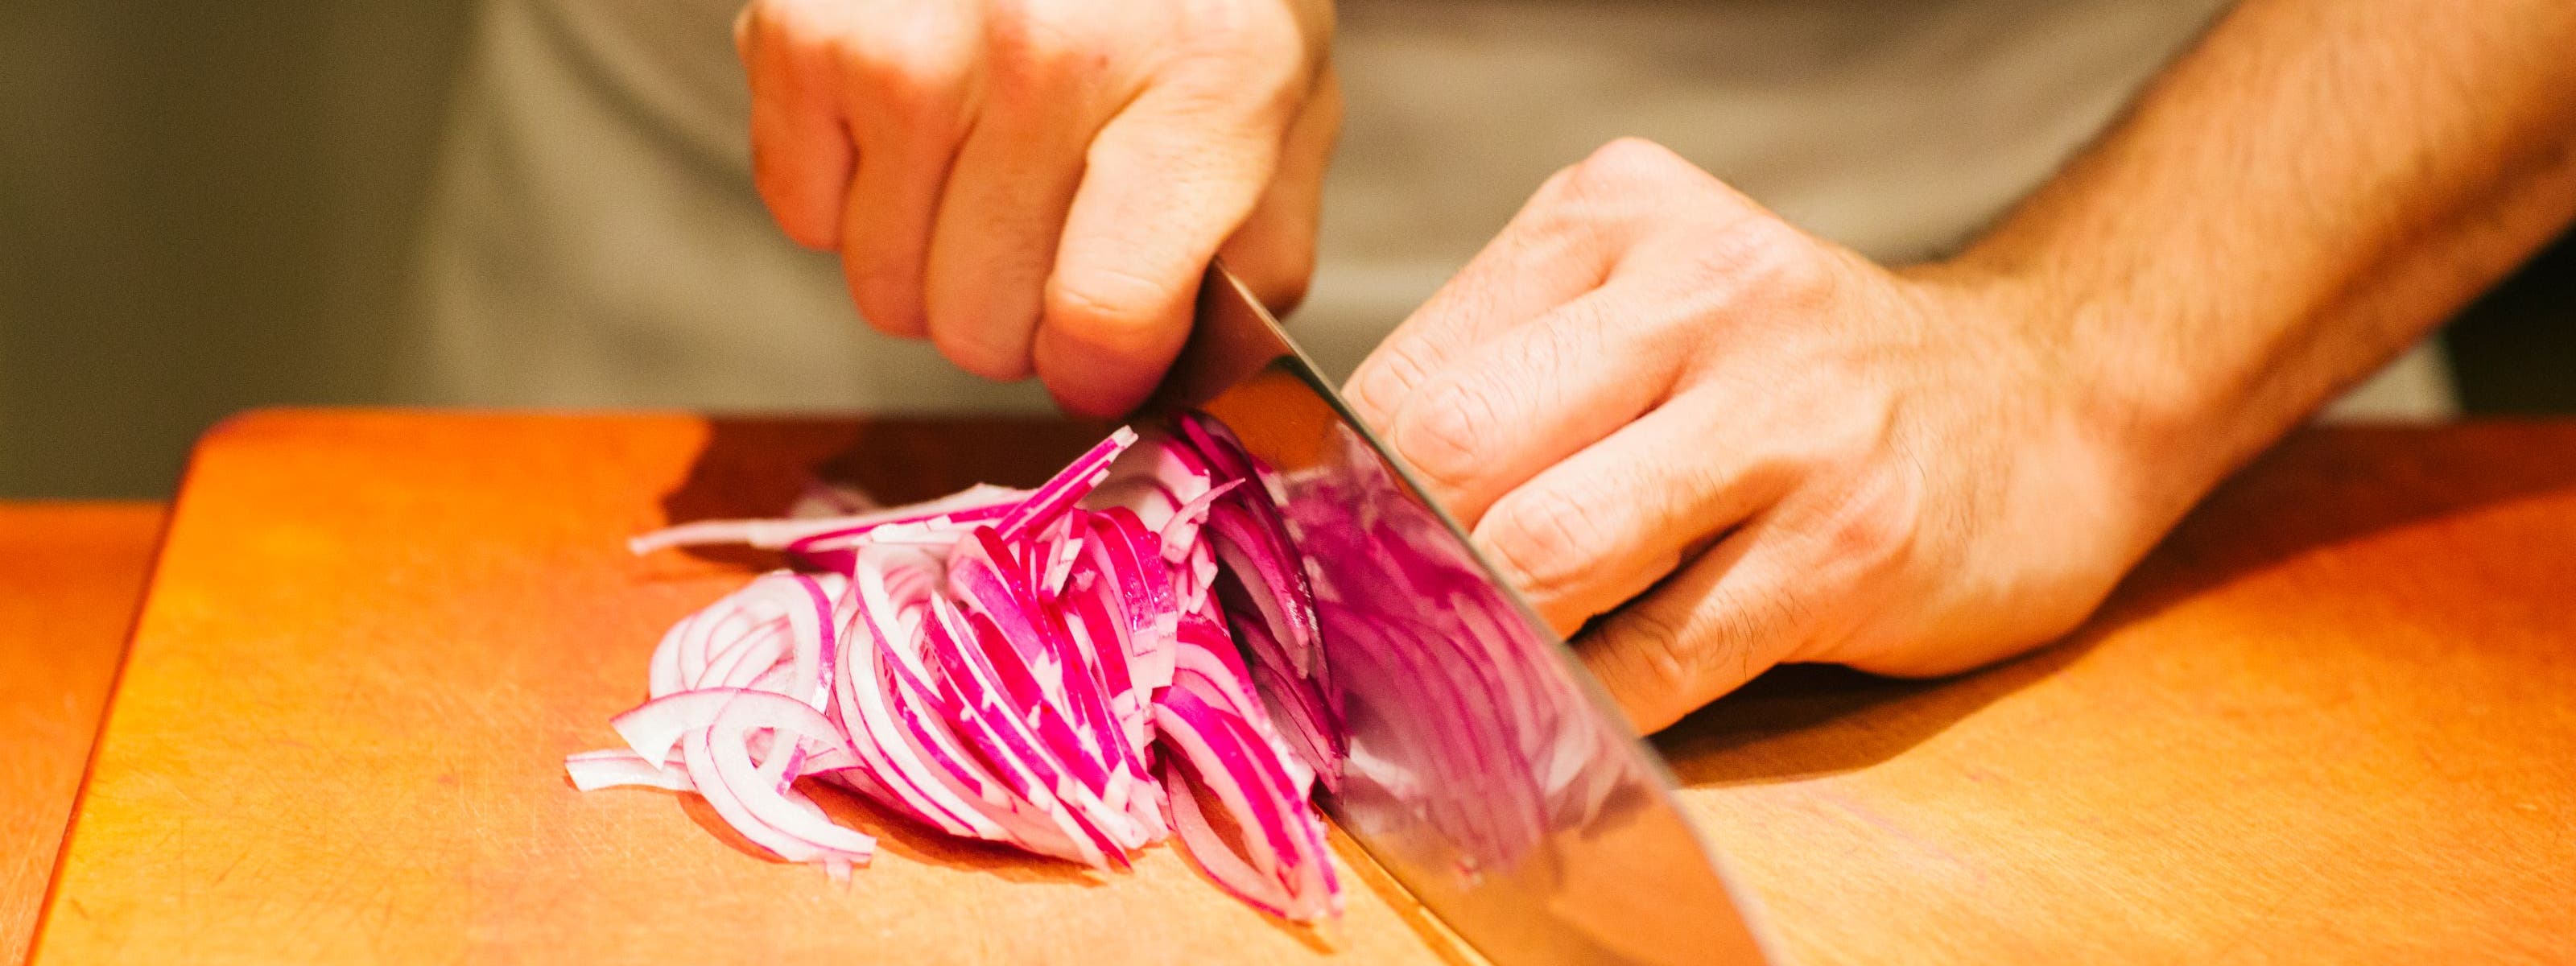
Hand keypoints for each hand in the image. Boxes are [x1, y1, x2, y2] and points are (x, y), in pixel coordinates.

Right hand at [737, 0, 1338, 415]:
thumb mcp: (1285, 111)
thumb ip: (1256, 266)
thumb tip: (1172, 385)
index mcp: (1203, 81)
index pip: (1104, 320)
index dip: (1097, 369)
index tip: (1101, 345)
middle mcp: (1053, 51)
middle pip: (981, 329)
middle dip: (1017, 314)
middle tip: (1050, 224)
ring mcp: (917, 39)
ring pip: (887, 291)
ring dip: (933, 258)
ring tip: (986, 160)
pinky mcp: (807, 28)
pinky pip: (806, 216)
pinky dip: (854, 193)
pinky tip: (916, 121)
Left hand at [1348, 139, 2182, 730]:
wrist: (2043, 396)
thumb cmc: (1795, 377)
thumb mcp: (1645, 308)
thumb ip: (1510, 379)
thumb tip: (1340, 515)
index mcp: (1613, 217)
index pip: (1411, 369)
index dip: (1339, 489)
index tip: (1320, 563)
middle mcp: (1700, 293)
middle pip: (1457, 449)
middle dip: (1392, 565)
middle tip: (1368, 633)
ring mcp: (1784, 420)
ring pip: (1546, 554)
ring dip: (1479, 640)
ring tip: (1458, 674)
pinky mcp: (1847, 546)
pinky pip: (1658, 656)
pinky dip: (1584, 708)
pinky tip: (1565, 721)